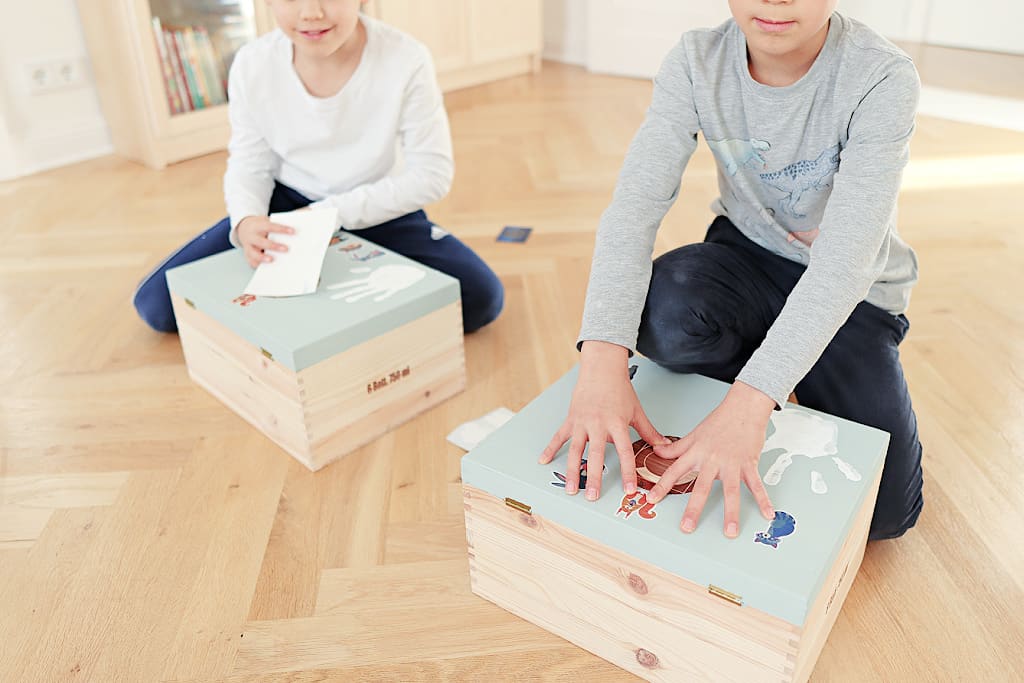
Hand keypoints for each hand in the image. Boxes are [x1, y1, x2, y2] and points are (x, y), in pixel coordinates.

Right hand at [236, 216, 294, 267]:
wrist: (244, 228)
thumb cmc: (261, 226)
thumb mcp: (267, 222)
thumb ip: (278, 227)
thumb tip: (295, 234)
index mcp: (258, 226)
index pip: (270, 226)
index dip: (281, 229)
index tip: (292, 232)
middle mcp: (251, 236)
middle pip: (261, 241)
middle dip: (273, 246)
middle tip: (286, 249)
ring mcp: (248, 246)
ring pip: (253, 253)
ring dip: (262, 257)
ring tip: (272, 260)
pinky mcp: (247, 255)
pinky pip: (252, 262)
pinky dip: (258, 265)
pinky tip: (268, 268)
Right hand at [539, 341, 667, 500]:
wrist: (601, 369)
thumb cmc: (620, 390)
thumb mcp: (636, 411)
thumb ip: (649, 431)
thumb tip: (664, 446)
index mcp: (617, 423)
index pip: (624, 452)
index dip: (627, 472)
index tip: (629, 489)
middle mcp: (598, 424)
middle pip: (596, 455)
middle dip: (594, 477)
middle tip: (592, 496)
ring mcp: (582, 422)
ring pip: (575, 450)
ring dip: (573, 471)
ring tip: (571, 489)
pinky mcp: (571, 419)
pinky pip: (559, 436)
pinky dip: (550, 449)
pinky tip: (543, 461)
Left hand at [646, 381, 775, 537]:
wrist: (743, 408)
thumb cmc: (720, 420)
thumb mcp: (693, 434)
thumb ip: (675, 447)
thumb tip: (657, 450)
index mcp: (696, 454)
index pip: (674, 471)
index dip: (662, 486)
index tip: (652, 500)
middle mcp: (712, 461)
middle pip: (701, 487)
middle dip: (693, 509)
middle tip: (687, 527)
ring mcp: (731, 464)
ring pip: (731, 491)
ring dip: (730, 512)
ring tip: (729, 531)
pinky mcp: (748, 464)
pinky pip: (756, 485)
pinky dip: (763, 499)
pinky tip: (767, 513)